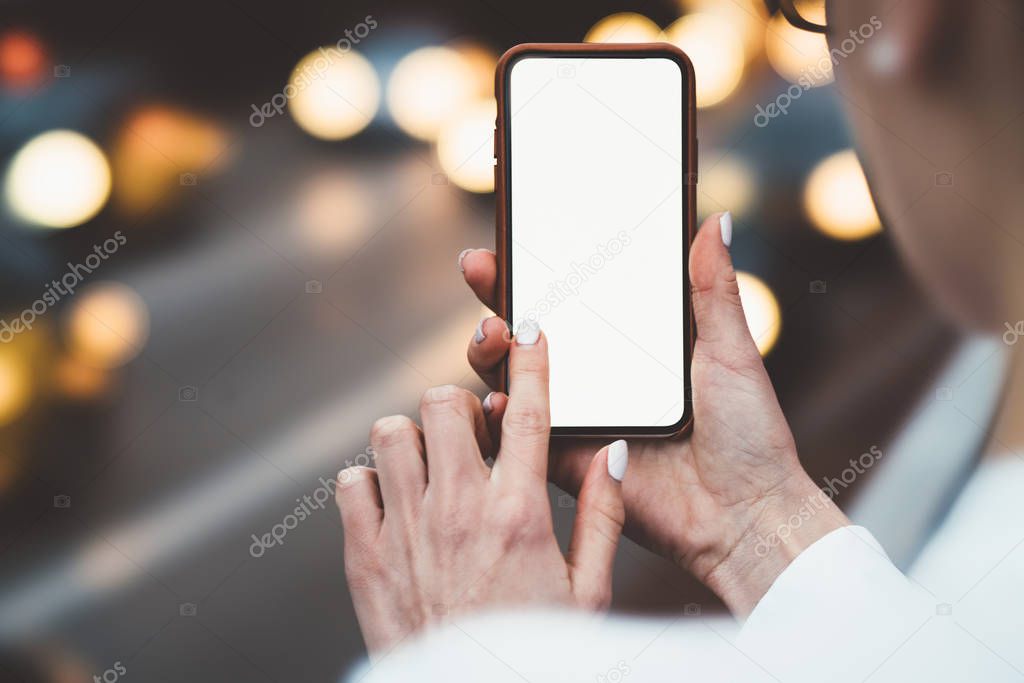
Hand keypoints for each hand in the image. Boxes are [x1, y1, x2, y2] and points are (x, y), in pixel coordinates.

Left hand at [335, 327, 627, 655]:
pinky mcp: (364, 555)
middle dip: (459, 408)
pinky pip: (350, 483)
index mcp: (520, 514)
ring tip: (431, 467)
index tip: (530, 329)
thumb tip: (612, 454)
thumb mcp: (588, 593)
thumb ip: (603, 516)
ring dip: (412, 439)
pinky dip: (369, 483)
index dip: (531, 360)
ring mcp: (405, 530)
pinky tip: (395, 505)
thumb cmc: (533, 653)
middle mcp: (458, 510)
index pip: (530, 413)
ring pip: (390, 432)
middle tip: (473, 437)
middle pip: (443, 403)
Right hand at [459, 212, 848, 614]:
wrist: (746, 515)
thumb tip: (717, 221)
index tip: (513, 236)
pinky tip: (496, 400)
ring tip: (493, 332)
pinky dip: (497, 417)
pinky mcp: (566, 461)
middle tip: (481, 268)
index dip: (537, 266)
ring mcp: (577, 419)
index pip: (573, 296)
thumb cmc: (749, 435)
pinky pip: (518, 437)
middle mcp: (596, 378)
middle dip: (496, 296)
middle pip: (530, 330)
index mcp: (630, 347)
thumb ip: (714, 290)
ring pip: (512, 377)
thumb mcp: (730, 352)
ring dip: (488, 349)